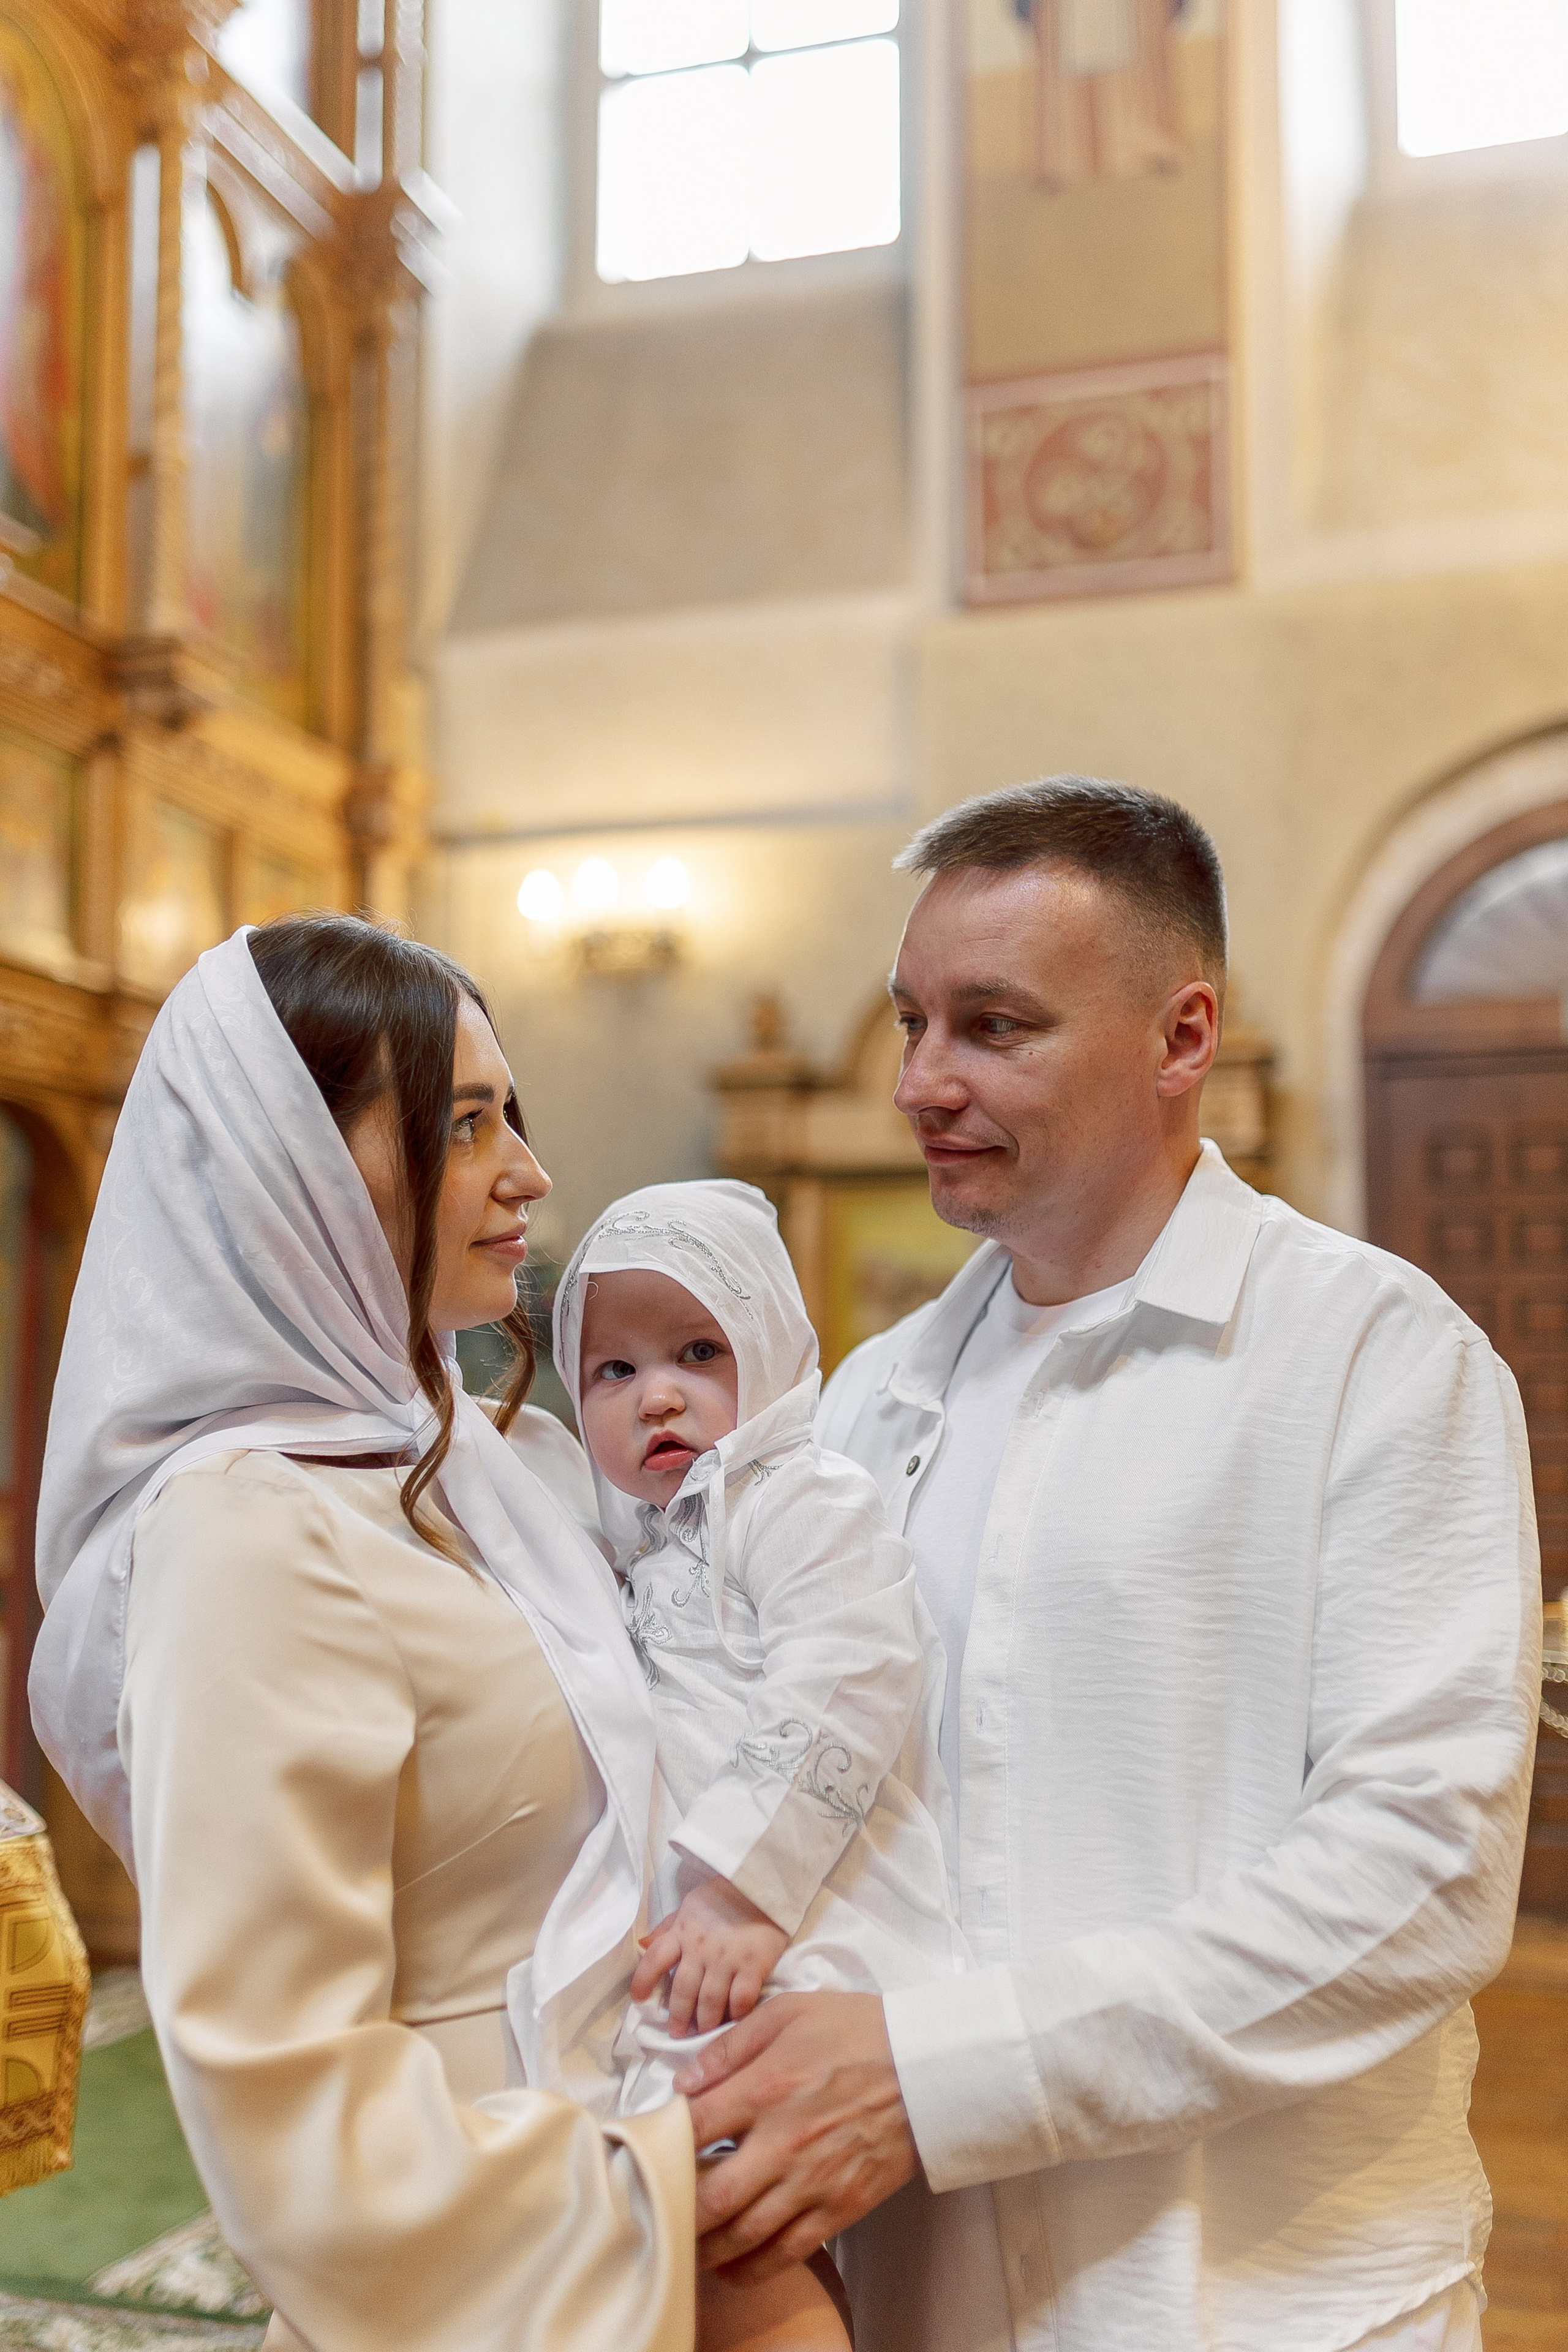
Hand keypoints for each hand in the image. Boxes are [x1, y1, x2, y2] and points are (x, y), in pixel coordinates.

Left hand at [630, 1876, 789, 2035]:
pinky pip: (741, 1998)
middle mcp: (701, 1947)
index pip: (654, 1959)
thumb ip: (669, 1927)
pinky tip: (733, 2022)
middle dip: (678, 2016)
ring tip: (702, 2033)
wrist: (764, 1883)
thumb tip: (643, 1944)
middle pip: (683, 1990)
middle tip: (677, 2033)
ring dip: (704, 2022)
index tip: (638, 2000)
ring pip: (710, 2000)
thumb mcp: (691, 1904)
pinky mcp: (754, 1964)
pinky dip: (736, 2014)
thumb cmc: (725, 1896)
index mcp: (683, 1930)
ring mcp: (728, 1957)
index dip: (642, 1981)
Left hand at [675, 1991, 918, 2280]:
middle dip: (674, 2208)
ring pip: (743, 2234)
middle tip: (655, 2208)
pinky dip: (752, 2268)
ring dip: (705, 2247)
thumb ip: (731, 2046)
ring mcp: (813, 2181)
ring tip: (682, 2245)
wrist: (929, 2066)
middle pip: (709, 2196)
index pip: (692, 2127)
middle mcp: (782, 2142)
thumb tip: (685, 2081)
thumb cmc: (859, 2031)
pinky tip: (730, 2268)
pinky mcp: (840, 2207)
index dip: (658, 2140)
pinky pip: (788, 2252)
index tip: (641, 2148)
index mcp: (766, 2088)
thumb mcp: (789, 2012)